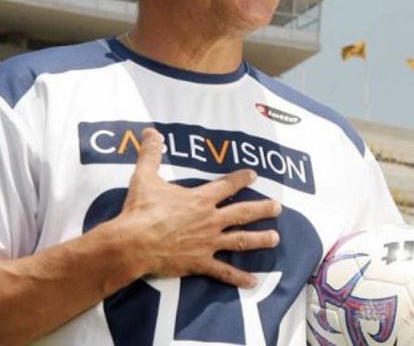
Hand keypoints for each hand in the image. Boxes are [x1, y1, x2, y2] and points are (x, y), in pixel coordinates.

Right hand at [107, 128, 280, 288]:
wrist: (134, 242)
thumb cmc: (141, 210)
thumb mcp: (145, 177)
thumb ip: (151, 154)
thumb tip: (150, 131)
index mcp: (200, 199)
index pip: (227, 185)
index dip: (241, 179)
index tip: (254, 175)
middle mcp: (210, 219)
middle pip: (243, 213)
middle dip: (262, 209)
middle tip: (278, 207)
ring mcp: (208, 242)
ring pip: (240, 240)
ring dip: (259, 239)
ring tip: (275, 238)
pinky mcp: (200, 262)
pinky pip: (223, 272)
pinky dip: (239, 278)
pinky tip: (254, 282)